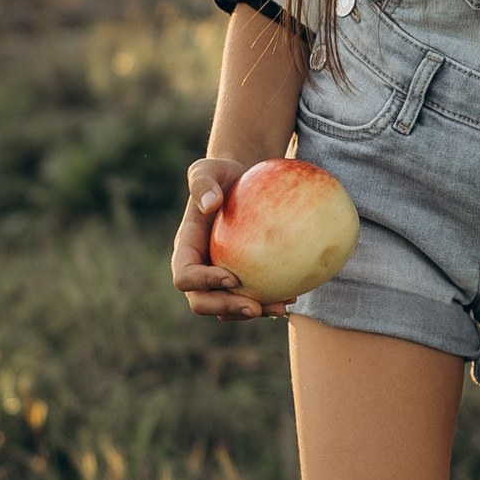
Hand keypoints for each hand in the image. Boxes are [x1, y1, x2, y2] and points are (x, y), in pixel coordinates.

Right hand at [171, 157, 278, 321]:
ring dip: (253, 311)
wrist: (242, 182)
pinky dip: (270, 300)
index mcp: (187, 247)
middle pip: (202, 301)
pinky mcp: (243, 277)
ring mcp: (220, 276)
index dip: (203, 282)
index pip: (185, 275)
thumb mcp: (210, 168)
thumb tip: (210, 204)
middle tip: (256, 307)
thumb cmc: (224, 174)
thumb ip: (203, 182)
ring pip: (228, 307)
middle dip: (226, 308)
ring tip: (282, 307)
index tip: (232, 278)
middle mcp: (200, 267)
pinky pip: (253, 296)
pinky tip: (293, 296)